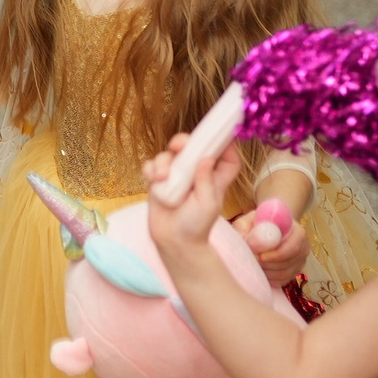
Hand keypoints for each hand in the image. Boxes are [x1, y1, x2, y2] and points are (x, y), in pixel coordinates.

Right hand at [143, 131, 245, 286]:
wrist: (174, 242)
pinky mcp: (158, 181)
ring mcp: (175, 176)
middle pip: (192, 147)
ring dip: (163, 161)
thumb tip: (206, 157)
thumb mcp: (207, 204)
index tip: (221, 134)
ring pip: (168, 155)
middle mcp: (195, 173)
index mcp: (214, 178)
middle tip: (178, 146)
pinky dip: (151, 169)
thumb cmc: (196, 226)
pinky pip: (151, 166)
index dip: (226, 144)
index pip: (226, 157)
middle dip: (184, 142)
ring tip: (162, 177)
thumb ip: (206, 180)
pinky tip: (154, 180)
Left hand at [248, 205, 310, 287]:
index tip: (260, 257)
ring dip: (267, 273)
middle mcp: (303, 247)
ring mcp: (300, 261)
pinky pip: (283, 281)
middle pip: (289, 263)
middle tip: (253, 263)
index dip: (276, 255)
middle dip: (269, 266)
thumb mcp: (249, 220)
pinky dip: (270, 280)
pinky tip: (260, 274)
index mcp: (297, 232)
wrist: (268, 228)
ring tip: (254, 267)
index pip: (293, 247)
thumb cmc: (258, 223)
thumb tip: (249, 244)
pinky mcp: (294, 271)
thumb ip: (246, 228)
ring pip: (285, 274)